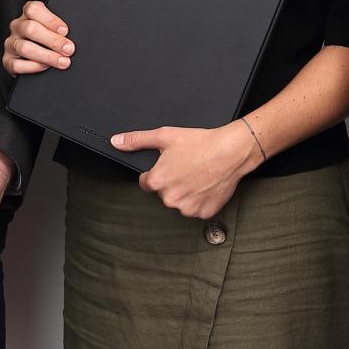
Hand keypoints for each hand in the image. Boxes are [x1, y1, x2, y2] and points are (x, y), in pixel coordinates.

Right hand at [3, 0, 73, 74]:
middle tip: (69, 49)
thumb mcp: (52, 28)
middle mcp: (17, 26)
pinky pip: (17, 64)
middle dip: (53, 40)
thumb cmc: (46, 38)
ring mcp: (11, 43)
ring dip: (47, 56)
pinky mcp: (8, 60)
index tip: (65, 31)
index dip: (50, 20)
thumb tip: (72, 37)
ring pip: (25, 47)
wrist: (30, 56)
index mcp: (28, 14)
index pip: (33, 9)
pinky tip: (45, 67)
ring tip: (62, 61)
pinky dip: (33, 67)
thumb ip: (59, 29)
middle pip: (30, 29)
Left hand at [112, 123, 259, 219]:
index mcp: (158, 181)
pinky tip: (206, 184)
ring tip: (198, 174)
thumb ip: (137, 140)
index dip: (157, 172)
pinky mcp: (203, 213)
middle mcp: (170, 198)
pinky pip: (196, 208)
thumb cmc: (201, 143)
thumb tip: (117, 141)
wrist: (232, 151)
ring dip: (185, 192)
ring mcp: (187, 208)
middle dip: (172, 182)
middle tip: (186, 167)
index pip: (146, 183)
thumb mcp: (165, 136)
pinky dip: (200, 199)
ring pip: (180, 202)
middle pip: (163, 193)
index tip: (170, 165)